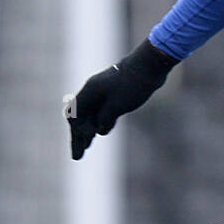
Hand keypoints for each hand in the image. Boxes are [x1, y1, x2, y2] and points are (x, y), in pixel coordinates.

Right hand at [66, 39, 177, 160]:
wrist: (150, 65)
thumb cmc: (133, 84)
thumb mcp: (117, 106)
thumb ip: (104, 119)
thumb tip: (98, 130)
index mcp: (90, 92)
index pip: (74, 116)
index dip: (75, 134)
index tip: (81, 148)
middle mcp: (93, 91)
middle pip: (81, 118)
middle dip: (79, 137)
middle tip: (77, 157)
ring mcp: (104, 92)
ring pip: (92, 114)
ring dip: (89, 131)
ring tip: (86, 147)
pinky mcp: (115, 93)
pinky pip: (103, 111)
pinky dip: (101, 123)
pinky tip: (102, 132)